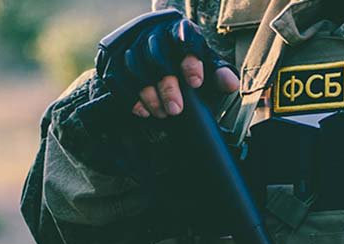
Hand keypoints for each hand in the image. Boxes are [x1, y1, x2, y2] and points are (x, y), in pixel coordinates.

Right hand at [95, 9, 238, 118]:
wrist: (156, 57)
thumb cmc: (185, 64)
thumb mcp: (205, 67)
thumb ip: (218, 74)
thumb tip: (231, 84)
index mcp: (179, 28)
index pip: (185, 39)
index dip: (190, 60)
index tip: (196, 83)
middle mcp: (152, 31)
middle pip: (157, 56)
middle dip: (167, 86)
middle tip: (176, 110)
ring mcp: (130, 42)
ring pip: (134, 67)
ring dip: (148, 94)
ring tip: (161, 114)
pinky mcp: (112, 57)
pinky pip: (116, 77)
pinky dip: (129, 96)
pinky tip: (141, 111)